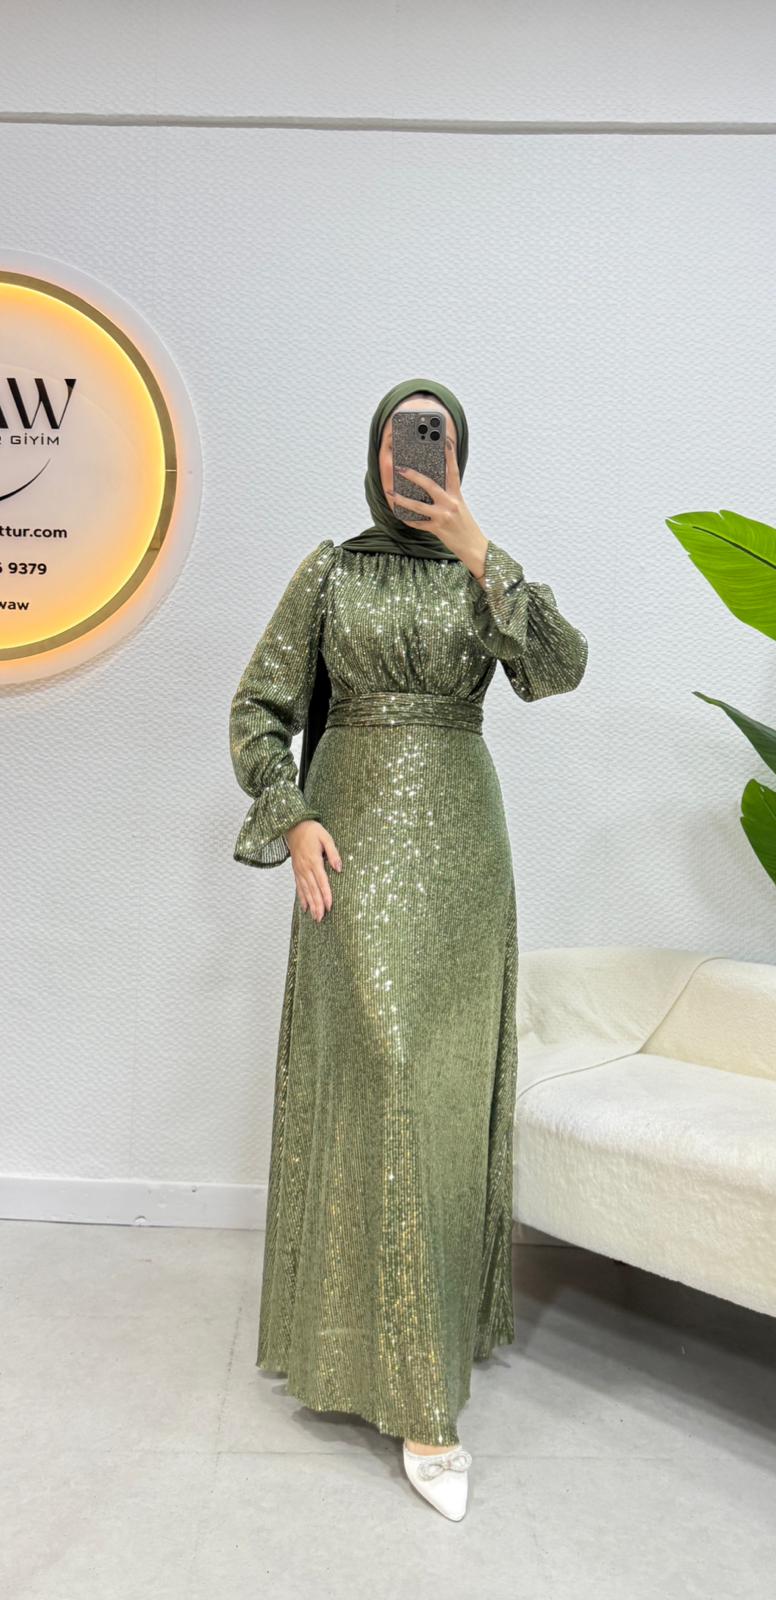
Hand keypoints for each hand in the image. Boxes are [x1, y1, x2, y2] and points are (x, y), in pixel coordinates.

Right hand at [284, 819, 341, 920]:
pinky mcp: (296, 871)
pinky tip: (305, 908)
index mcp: (313, 860)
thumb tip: (339, 868)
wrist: (293, 826)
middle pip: (312, 890)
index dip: (326, 895)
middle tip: (321, 918)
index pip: (321, 881)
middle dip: (317, 905)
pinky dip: (302, 898)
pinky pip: (299, 887)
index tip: (330, 906)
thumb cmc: (312, 830)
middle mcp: (305, 868)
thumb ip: (333, 853)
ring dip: (310, 905)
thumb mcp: (326, 837)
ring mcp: (299, 870)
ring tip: (315, 917)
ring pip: (305, 891)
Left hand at [387, 434, 488, 579]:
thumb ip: (447, 496)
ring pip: (418, 506)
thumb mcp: (460, 507)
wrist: (474, 547)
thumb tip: (428, 487)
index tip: (444, 439)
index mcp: (457, 495)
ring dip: (402, 499)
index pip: (453, 470)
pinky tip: (398, 514)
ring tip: (391, 493)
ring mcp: (444, 516)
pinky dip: (408, 519)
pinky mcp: (438, 529)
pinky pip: (418, 523)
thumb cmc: (465, 526)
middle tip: (400, 468)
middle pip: (429, 485)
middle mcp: (451, 503)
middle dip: (413, 475)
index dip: (449, 454)